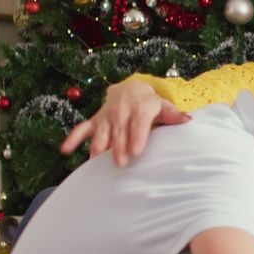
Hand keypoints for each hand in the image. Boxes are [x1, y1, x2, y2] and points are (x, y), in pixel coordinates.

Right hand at [60, 80, 189, 166]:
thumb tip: (188, 119)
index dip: (137, 137)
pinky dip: (73, 139)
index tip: (136, 152)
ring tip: (96, 160)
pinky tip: (65, 150)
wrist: (130, 89)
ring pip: (101, 132)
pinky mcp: (95, 121)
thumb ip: (174, 115)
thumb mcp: (164, 106)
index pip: (139, 124)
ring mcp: (106, 117)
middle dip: (119, 148)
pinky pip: (81, 129)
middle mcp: (121, 112)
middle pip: (119, 132)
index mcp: (140, 108)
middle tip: (121, 164)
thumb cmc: (150, 104)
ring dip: (98, 146)